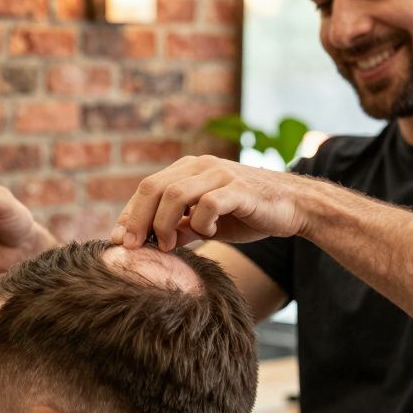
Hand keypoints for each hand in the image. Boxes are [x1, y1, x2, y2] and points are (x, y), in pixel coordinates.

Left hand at [111, 155, 310, 250]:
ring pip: (175, 193)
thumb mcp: (206, 223)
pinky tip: (207, 234)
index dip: (129, 215)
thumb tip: (150, 243)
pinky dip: (200, 222)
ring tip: (167, 245)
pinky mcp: (239, 188)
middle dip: (137, 219)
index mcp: (188, 170)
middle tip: (133, 247)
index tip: (118, 241)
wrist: (293, 206)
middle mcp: (200, 166)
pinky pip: (208, 203)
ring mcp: (220, 174)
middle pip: (154, 187)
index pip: (147, 188)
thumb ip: (180, 228)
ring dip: (164, 223)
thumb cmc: (247, 213)